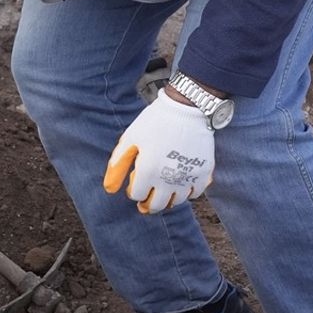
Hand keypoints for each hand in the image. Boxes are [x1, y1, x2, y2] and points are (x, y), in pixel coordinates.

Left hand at [103, 90, 214, 213]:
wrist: (187, 107)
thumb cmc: (156, 121)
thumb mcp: (130, 138)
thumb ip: (118, 165)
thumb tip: (109, 189)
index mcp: (147, 172)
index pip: (136, 196)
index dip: (133, 189)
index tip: (136, 178)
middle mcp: (167, 180)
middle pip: (155, 206)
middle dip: (148, 202)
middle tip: (147, 194)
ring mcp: (187, 178)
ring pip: (175, 202)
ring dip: (166, 198)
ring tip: (163, 186)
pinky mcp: (204, 173)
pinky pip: (194, 194)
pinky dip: (187, 192)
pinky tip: (182, 181)